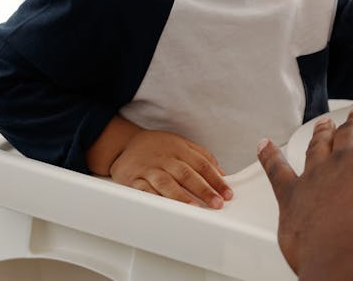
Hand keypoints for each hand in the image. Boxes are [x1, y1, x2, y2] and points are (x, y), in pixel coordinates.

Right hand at [109, 130, 232, 208]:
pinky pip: (145, 192)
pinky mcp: (133, 180)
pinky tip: (166, 209)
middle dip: (203, 190)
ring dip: (181, 197)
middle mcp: (165, 158)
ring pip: (166, 183)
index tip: (227, 194)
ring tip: (195, 208)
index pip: (202, 164)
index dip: (216, 180)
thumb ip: (202, 157)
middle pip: (186, 174)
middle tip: (217, 203)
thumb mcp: (182, 145)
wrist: (126, 144)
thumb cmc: (158, 147)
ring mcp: (149, 169)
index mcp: (179, 149)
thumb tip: (221, 175)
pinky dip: (156, 200)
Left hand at [258, 106, 352, 279]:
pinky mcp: (292, 197)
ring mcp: (316, 175)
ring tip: (323, 122)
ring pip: (317, 144)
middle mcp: (345, 157)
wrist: (350, 263)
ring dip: (321, 131)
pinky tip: (262, 146)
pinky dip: (268, 157)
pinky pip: (276, 171)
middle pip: (352, 130)